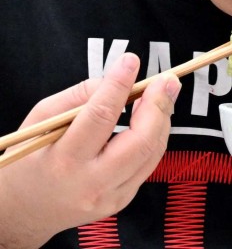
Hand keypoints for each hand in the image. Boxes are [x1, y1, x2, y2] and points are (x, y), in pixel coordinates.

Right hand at [0, 53, 178, 248]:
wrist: (24, 210)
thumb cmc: (30, 158)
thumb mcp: (41, 121)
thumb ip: (78, 97)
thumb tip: (117, 80)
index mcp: (63, 161)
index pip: (100, 116)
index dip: (119, 85)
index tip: (131, 61)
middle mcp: (90, 183)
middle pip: (140, 140)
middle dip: (158, 105)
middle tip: (167, 79)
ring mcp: (110, 196)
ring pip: (152, 151)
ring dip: (162, 118)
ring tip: (163, 93)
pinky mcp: (121, 200)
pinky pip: (149, 164)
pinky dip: (155, 136)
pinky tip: (153, 119)